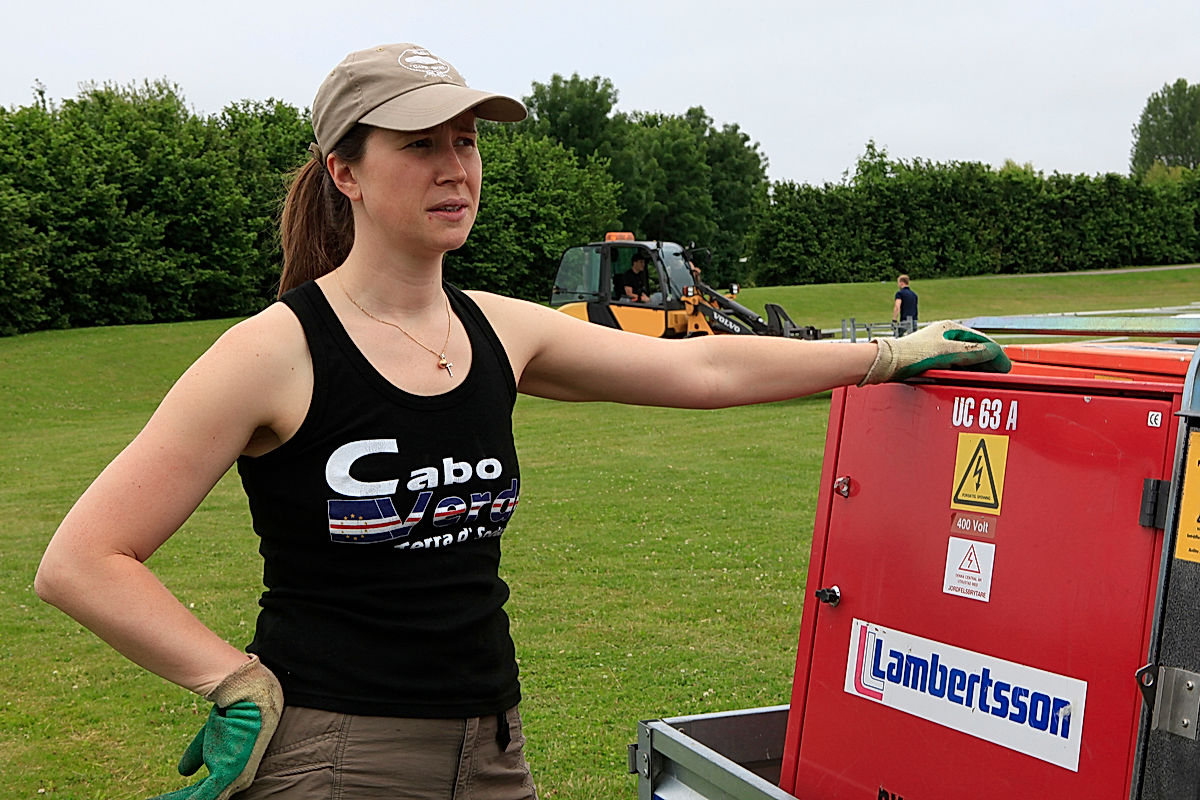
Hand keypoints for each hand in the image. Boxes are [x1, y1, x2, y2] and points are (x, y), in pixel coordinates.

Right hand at [149, 655, 282, 799]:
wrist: (244, 701)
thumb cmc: (231, 717)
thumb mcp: (208, 741)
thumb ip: (196, 757)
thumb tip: (182, 772)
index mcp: (230, 776)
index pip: (204, 794)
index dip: (184, 797)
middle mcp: (234, 783)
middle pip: (202, 799)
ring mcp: (234, 779)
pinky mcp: (228, 772)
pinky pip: (206, 795)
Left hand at [860, 320, 1010, 384]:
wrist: (888, 363)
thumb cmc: (913, 354)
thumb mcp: (947, 353)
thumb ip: (971, 353)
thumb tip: (993, 352)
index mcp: (950, 329)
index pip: (981, 341)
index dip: (996, 354)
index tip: (1005, 366)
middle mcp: (945, 336)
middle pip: (974, 349)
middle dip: (989, 361)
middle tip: (1000, 374)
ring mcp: (938, 348)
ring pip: (964, 358)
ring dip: (977, 367)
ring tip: (988, 378)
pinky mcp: (931, 360)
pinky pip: (954, 365)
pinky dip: (964, 371)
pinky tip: (968, 379)